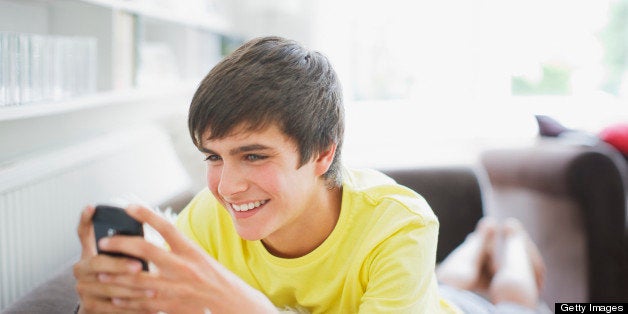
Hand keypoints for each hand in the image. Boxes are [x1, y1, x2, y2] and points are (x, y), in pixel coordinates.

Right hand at [73, 205, 149, 313]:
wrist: (106, 307)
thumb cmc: (120, 276)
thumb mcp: (121, 259)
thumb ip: (126, 246)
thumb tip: (142, 233)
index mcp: (89, 252)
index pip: (83, 233)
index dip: (86, 220)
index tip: (92, 207)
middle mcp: (81, 269)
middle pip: (97, 263)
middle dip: (119, 264)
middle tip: (139, 266)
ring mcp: (83, 289)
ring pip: (107, 287)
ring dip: (131, 288)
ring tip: (152, 289)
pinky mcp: (89, 307)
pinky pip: (111, 307)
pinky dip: (130, 306)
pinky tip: (146, 305)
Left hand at [93, 205, 276, 313]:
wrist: (234, 306)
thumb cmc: (217, 281)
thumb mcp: (201, 259)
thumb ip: (178, 251)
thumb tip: (153, 242)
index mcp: (191, 251)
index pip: (166, 227)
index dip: (146, 214)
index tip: (128, 206)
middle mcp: (183, 267)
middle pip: (146, 251)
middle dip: (120, 245)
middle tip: (103, 241)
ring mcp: (176, 288)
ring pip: (138, 279)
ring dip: (116, 274)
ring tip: (100, 270)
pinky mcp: (171, 306)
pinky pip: (143, 303)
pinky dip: (127, 300)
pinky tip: (116, 297)